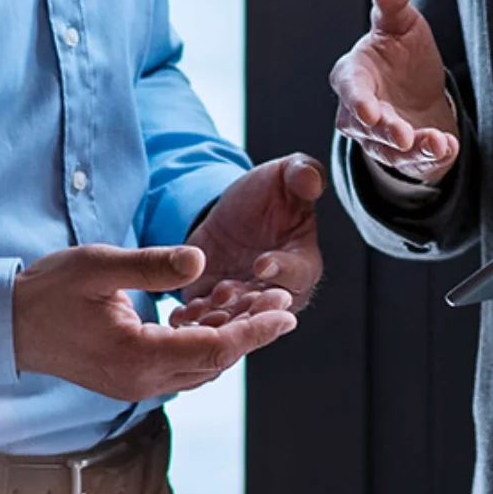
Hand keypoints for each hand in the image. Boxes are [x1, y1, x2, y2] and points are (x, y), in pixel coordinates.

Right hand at [12, 243, 295, 400]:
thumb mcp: (100, 266)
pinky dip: (203, 338)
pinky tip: (210, 307)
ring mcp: (135, 384)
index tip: (286, 312)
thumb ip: (152, 265)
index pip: (213, 350)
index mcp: (137, 357)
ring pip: (200, 365)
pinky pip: (181, 363)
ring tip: (251, 297)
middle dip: (251, 330)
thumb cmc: (49, 292)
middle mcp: (141, 381)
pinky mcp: (130, 377)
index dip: (254, 331)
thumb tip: (201, 261)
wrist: (8, 325)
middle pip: (214, 362)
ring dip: (229, 334)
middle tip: (281, 298)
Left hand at [170, 154, 324, 327]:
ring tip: (201, 306)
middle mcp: (279, 290)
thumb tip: (311, 179)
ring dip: (220, 316)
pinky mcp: (218, 306)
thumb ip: (302, 174)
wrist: (232, 212)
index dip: (283, 271)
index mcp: (304, 261)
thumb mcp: (285, 175)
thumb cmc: (269, 194)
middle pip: (267, 307)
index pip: (300, 273)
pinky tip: (180, 314)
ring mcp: (247, 302)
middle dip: (246, 303)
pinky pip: (207, 319)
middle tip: (226, 293)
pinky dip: (195, 319)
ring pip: (236, 318)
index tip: (262, 264)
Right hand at [329, 0, 459, 183]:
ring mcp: (378, 139)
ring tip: (437, 143)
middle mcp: (358, 113)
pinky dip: (431, 158)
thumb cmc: (400, 52)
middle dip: (387, 132)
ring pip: (391, 150)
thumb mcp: (400, 24)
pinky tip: (448, 148)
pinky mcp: (402, 157)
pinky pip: (413, 163)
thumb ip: (393, 5)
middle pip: (368, 127)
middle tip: (405, 136)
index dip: (358, 101)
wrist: (418, 88)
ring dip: (415, 149)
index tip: (369, 111)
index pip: (350, 89)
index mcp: (353, 76)